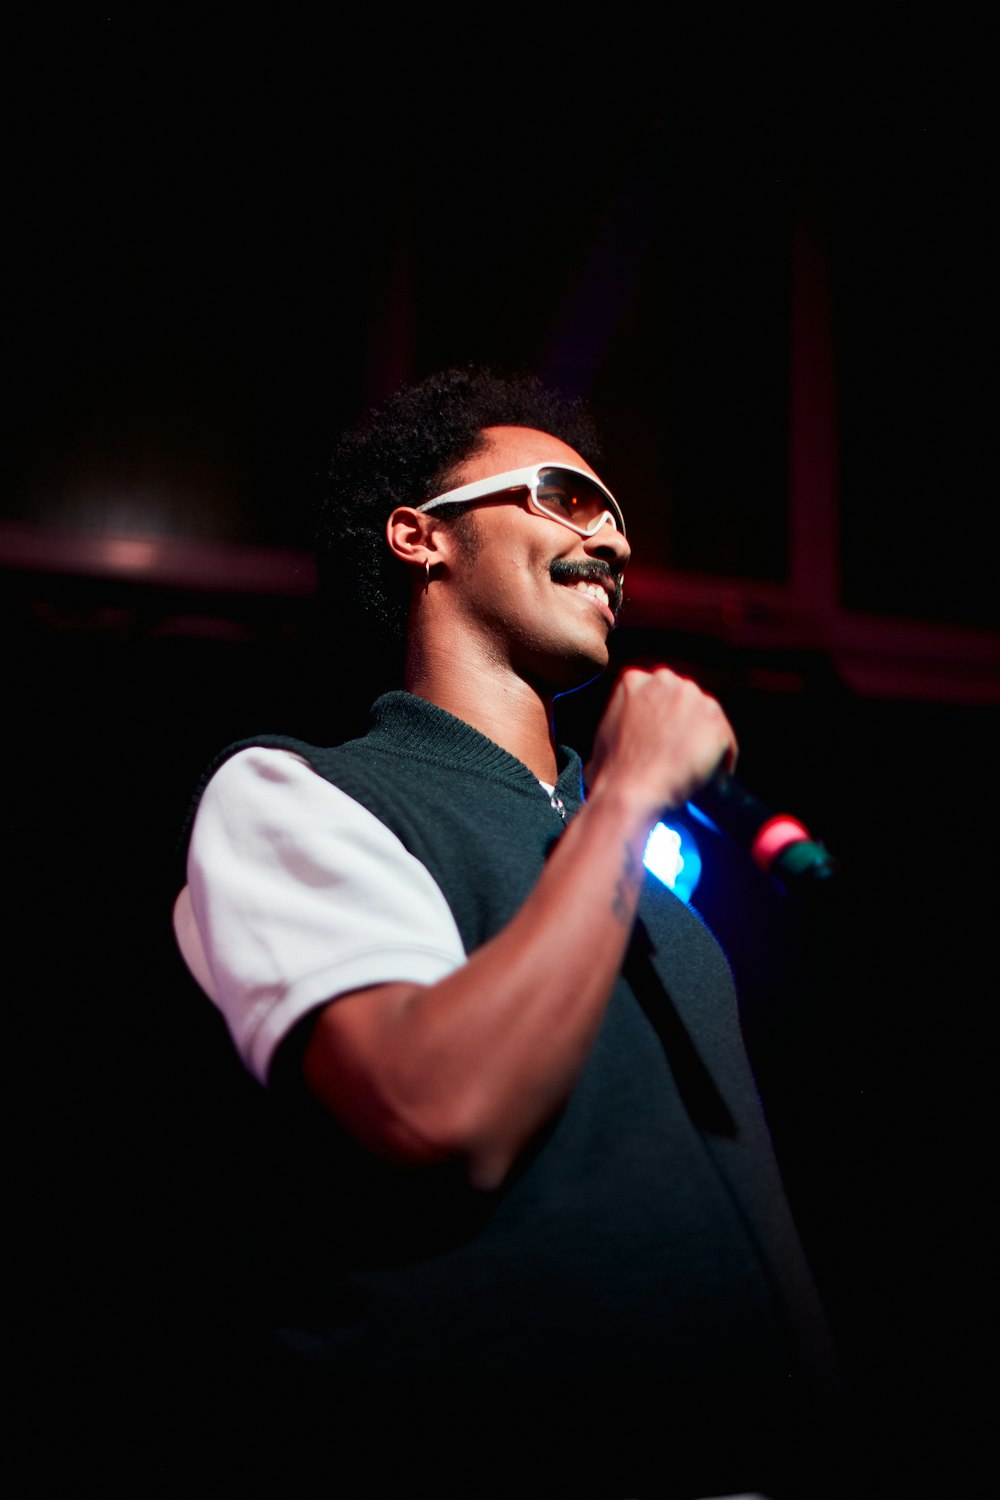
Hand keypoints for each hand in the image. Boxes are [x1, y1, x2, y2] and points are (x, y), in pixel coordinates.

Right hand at [584, 666, 737, 816]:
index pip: (660, 694)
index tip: (664, 739)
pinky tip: (713, 778)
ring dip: (705, 742)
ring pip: (708, 720)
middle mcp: (666, 680)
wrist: (630, 791)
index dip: (664, 719)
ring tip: (699, 769)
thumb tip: (631, 738)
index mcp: (634, 680)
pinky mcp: (716, 720)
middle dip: (686, 725)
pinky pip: (726, 742)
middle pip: (686, 701)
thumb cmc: (611, 773)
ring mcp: (693, 698)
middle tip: (681, 755)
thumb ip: (622, 721)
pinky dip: (722, 760)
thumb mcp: (604, 733)